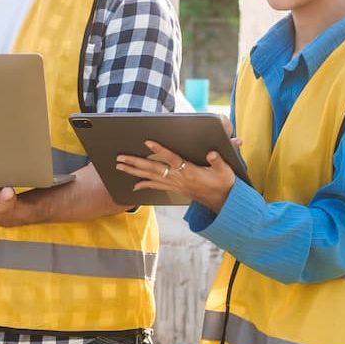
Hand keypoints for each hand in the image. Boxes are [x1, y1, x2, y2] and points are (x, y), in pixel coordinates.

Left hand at [117, 141, 236, 210]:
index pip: (171, 158)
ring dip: (134, 171)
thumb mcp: (225, 171)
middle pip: (153, 169)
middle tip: (120, 157)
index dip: (160, 150)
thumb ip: (218, 161)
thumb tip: (212, 152)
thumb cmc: (223, 183)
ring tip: (119, 166)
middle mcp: (178, 178)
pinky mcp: (174, 188)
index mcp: (189, 171)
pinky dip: (144, 185)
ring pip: (150, 177)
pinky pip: (156, 186)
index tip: (148, 142)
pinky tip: (134, 185)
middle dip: (135, 163)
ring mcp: (174, 184)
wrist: (222, 201)